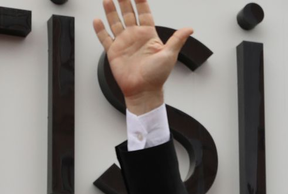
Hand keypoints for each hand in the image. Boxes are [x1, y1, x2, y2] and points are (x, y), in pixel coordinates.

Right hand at [93, 0, 192, 114]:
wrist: (143, 91)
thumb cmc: (157, 76)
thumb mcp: (170, 55)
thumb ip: (177, 40)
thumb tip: (189, 29)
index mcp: (148, 35)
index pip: (144, 13)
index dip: (141, 2)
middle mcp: (135, 37)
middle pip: (128, 13)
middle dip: (124, 2)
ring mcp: (123, 43)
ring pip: (115, 22)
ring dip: (111, 11)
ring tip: (108, 0)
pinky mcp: (113, 51)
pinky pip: (105, 38)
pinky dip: (100, 29)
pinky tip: (97, 20)